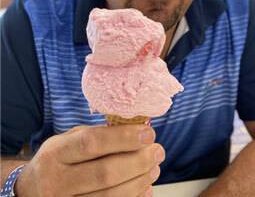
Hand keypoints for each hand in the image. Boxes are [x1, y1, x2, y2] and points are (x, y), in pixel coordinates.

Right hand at [15, 124, 163, 196]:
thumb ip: (98, 134)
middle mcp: (55, 181)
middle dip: (138, 161)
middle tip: (158, 151)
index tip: (148, 133)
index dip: (124, 138)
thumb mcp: (69, 140)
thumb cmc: (59, 160)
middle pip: (105, 173)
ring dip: (140, 181)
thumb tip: (137, 129)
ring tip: (154, 168)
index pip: (92, 143)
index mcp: (56, 153)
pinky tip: (144, 187)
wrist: (31, 192)